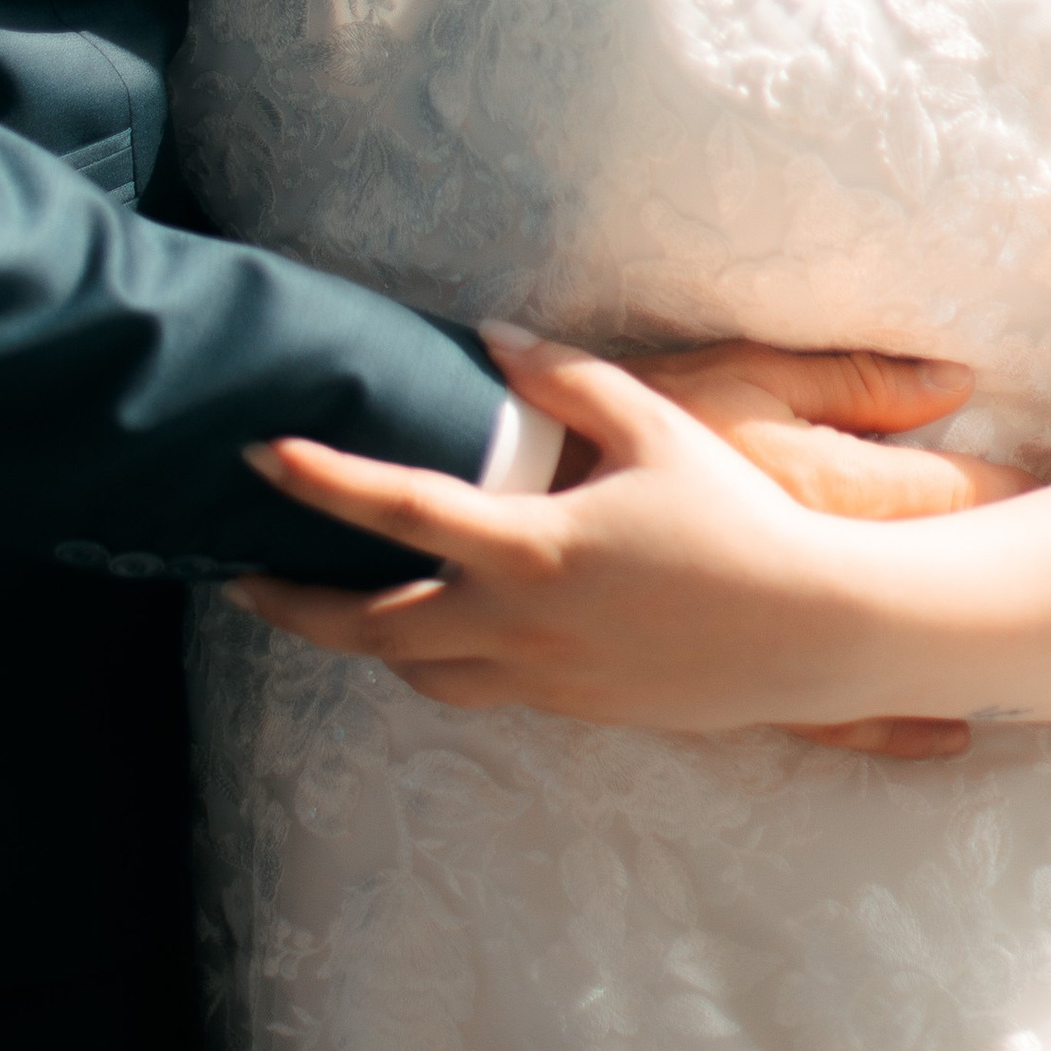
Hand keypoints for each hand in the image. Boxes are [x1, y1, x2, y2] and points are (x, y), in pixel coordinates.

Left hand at [231, 333, 961, 740]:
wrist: (811, 632)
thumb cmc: (735, 520)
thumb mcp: (655, 429)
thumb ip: (566, 381)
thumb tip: (494, 340)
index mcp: (531, 550)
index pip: (399, 511)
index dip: (321, 481)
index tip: (260, 452)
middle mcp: (519, 626)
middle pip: (371, 630)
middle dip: (294, 605)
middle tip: (240, 577)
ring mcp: (541, 680)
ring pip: (415, 676)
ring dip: (361, 643)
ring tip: (326, 604)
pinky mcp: (570, 710)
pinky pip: (473, 692)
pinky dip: (431, 664)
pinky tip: (430, 632)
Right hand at [605, 340, 1033, 752]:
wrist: (519, 509)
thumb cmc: (635, 424)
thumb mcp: (739, 375)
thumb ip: (851, 381)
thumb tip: (959, 382)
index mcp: (823, 492)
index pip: (952, 498)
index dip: (1014, 494)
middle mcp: (815, 583)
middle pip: (944, 588)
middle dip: (1013, 584)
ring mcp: (777, 649)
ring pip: (900, 668)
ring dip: (966, 663)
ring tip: (1042, 670)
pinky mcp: (734, 690)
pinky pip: (832, 724)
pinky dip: (893, 730)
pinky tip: (944, 737)